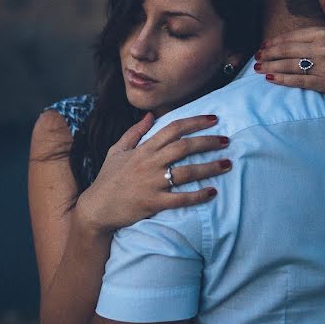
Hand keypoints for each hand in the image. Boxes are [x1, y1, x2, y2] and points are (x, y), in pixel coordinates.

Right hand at [75, 113, 230, 234]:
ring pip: (187, 172)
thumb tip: (149, 115)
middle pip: (184, 147)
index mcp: (143, 149)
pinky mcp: (154, 203)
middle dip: (208, 142)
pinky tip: (213, 192)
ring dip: (210, 167)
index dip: (194, 122)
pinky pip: (181, 199)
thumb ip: (134, 132)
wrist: (96, 208)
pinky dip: (198, 195)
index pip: (172, 129)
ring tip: (227, 164)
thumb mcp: (116, 151)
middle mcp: (149, 163)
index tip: (213, 119)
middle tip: (227, 140)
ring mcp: (152, 183)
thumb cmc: (108, 179)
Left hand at [254, 0, 324, 99]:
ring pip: (290, 66)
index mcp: (324, 33)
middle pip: (288, 51)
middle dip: (269, 53)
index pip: (293, 36)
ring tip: (258, 67)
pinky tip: (270, 78)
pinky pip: (298, 81)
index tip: (263, 44)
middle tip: (256, 56)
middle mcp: (323, 49)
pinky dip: (282, 80)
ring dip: (271, 66)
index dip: (275, 41)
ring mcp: (324, 67)